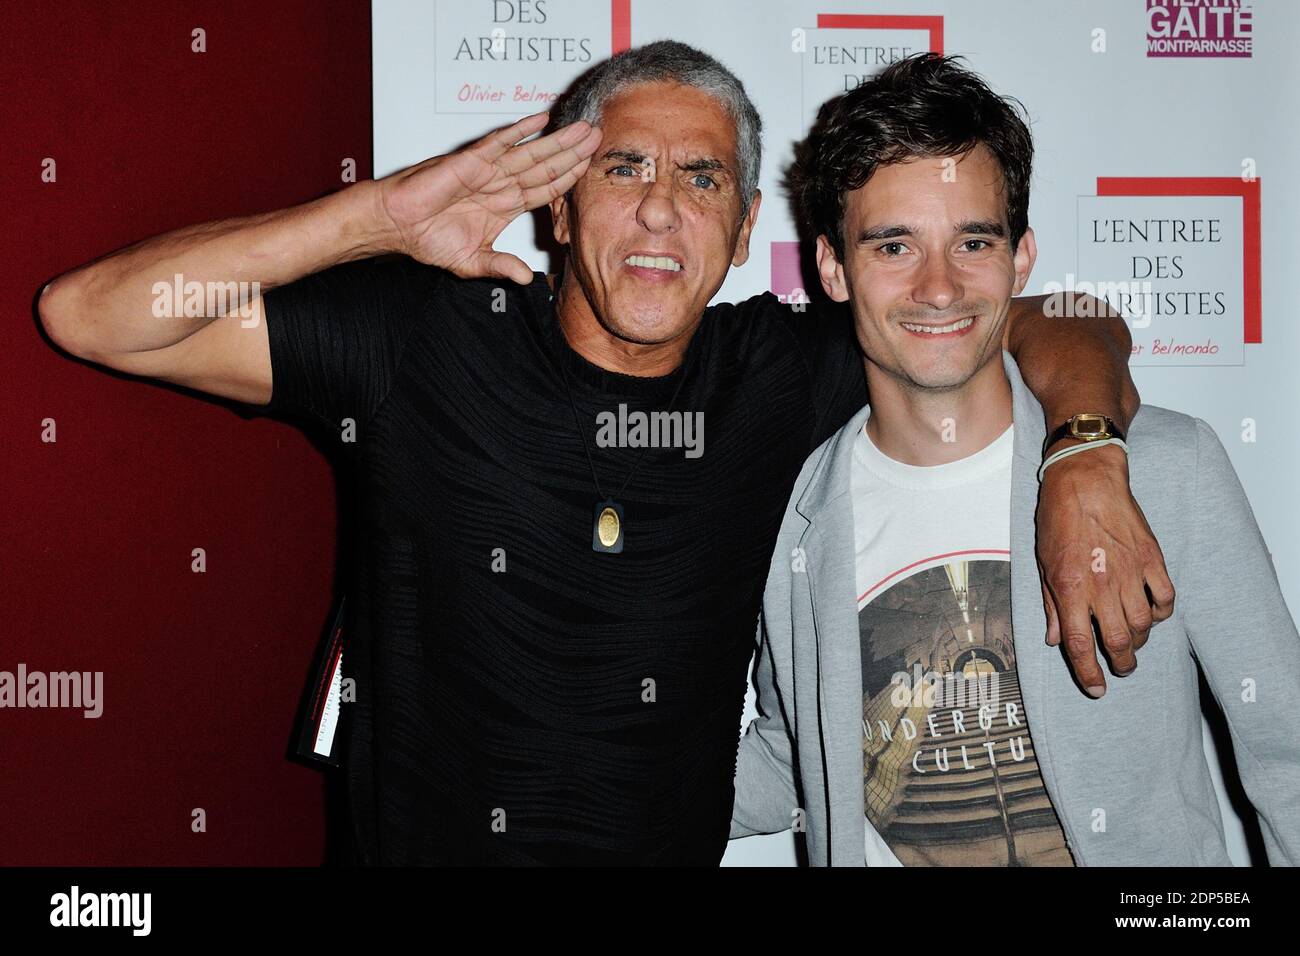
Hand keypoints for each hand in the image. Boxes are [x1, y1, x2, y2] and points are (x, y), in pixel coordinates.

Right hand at [376, 111, 601, 283]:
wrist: (397, 226)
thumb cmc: (428, 239)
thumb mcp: (472, 262)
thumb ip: (501, 266)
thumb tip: (527, 279)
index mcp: (504, 205)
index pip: (546, 190)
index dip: (569, 179)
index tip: (592, 169)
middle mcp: (500, 184)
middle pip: (546, 167)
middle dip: (574, 153)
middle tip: (599, 137)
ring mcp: (487, 170)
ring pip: (531, 153)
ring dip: (558, 141)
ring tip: (583, 128)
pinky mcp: (470, 161)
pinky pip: (499, 143)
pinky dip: (520, 131)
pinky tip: (541, 121)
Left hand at [1034, 442, 1175, 696]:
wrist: (1084, 479)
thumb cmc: (1057, 518)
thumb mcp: (1042, 564)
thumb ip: (1051, 605)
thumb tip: (1054, 640)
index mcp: (1069, 588)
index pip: (1079, 644)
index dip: (1088, 673)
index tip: (1095, 689)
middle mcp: (1101, 585)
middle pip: (1118, 642)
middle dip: (1120, 663)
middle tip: (1119, 668)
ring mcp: (1130, 572)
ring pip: (1143, 625)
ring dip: (1139, 641)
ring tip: (1132, 642)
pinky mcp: (1152, 558)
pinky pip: (1165, 598)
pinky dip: (1160, 613)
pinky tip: (1151, 612)